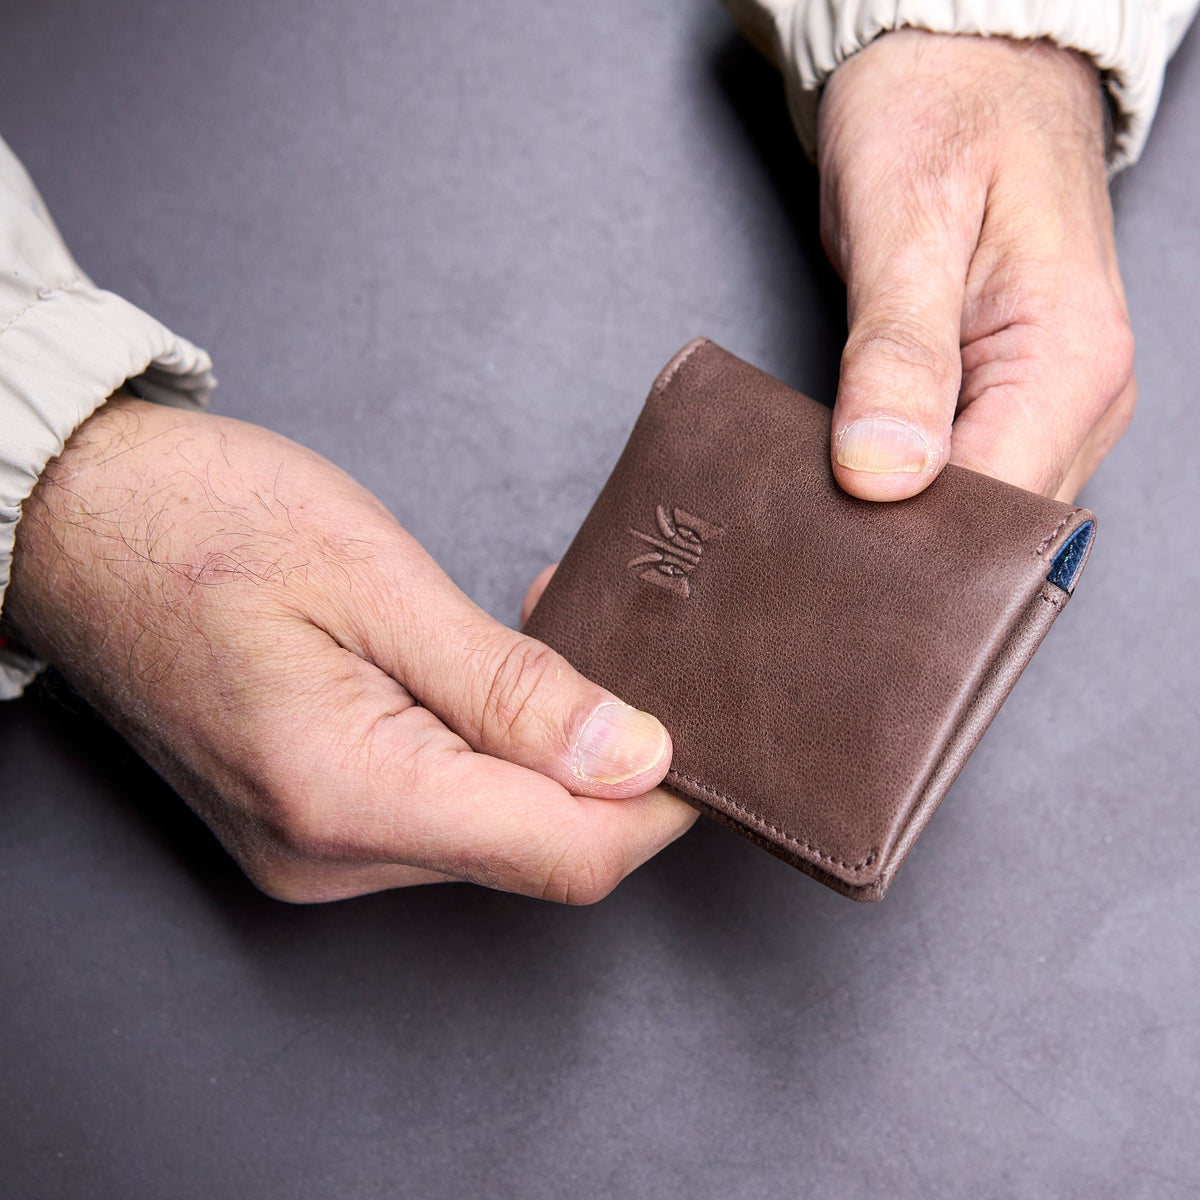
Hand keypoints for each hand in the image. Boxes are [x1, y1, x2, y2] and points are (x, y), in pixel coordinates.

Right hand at [6, 396, 694, 902]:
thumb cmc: (205, 524)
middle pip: (540, 852)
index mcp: (347, 794)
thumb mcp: (377, 579)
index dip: (663, 805)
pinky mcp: (311, 826)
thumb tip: (634, 756)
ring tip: (546, 642)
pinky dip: (492, 755)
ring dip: (549, 754)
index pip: (569, 853)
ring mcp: (315, 853)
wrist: (78, 526)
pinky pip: (445, 815)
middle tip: (620, 651)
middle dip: (612, 768)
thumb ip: (512, 687)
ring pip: (498, 835)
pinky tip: (487, 680)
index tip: (705, 731)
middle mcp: (330, 856)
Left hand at [818, 30, 1134, 502]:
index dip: (910, 548)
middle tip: (808, 540)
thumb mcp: (900, 218)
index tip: (828, 547)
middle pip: (990, 528)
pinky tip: (854, 489)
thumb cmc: (938, 115)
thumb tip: (882, 475)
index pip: (994, 511)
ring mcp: (1051, 406)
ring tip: (823, 518)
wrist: (965, 69)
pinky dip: (909, 493)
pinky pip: (966, 477)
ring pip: (978, 512)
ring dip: (902, 525)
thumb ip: (895, 351)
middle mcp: (1078, 398)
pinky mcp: (1012, 402)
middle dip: (901, 548)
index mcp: (1069, 360)